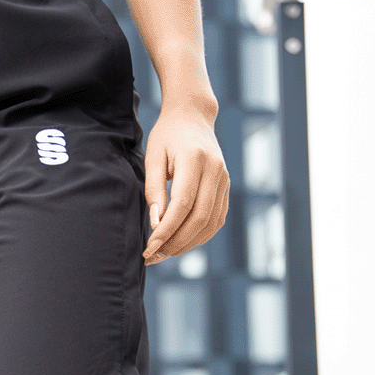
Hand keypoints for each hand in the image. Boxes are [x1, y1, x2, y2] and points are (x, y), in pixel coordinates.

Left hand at [142, 104, 229, 265]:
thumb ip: (154, 191)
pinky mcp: (226, 187)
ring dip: (187, 244)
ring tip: (164, 253)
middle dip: (175, 243)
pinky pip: (216, 220)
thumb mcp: (153, 158)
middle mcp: (215, 171)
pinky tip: (181, 243)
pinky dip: (199, 236)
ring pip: (210, 223)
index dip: (166, 231)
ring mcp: (225, 179)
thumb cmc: (167, 137)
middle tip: (153, 257)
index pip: (182, 205)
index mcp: (195, 160)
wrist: (192, 117)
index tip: (149, 248)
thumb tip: (156, 225)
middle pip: (199, 218)